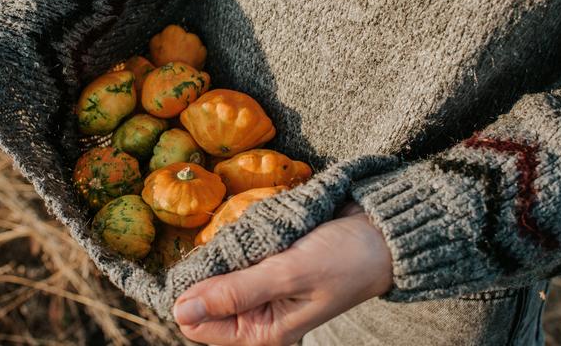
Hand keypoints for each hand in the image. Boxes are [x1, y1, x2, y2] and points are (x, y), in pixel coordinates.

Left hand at [173, 207, 392, 345]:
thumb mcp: (289, 275)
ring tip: (255, 235)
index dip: (191, 294)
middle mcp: (257, 315)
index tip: (202, 259)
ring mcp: (260, 288)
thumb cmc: (343, 259)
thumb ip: (235, 292)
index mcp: (261, 332)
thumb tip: (181, 309)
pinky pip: (235, 253)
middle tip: (239, 243)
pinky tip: (258, 228)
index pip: (197, 325)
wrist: (379, 235)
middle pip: (204, 297)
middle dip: (211, 267)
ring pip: (217, 271)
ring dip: (226, 249)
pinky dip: (239, 238)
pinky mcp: (265, 263)